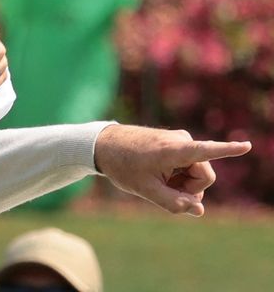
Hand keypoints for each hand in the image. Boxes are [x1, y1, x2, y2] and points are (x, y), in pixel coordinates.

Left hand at [94, 124, 251, 215]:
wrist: (104, 144)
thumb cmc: (123, 166)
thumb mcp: (145, 190)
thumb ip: (173, 203)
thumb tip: (198, 210)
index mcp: (175, 149)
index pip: (206, 151)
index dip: (228, 151)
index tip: (246, 146)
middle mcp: (183, 140)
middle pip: (204, 178)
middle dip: (189, 189)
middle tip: (163, 190)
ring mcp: (181, 140)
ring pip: (197, 174)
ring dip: (182, 183)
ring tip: (157, 180)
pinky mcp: (178, 143)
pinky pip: (189, 167)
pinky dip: (178, 176)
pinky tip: (158, 174)